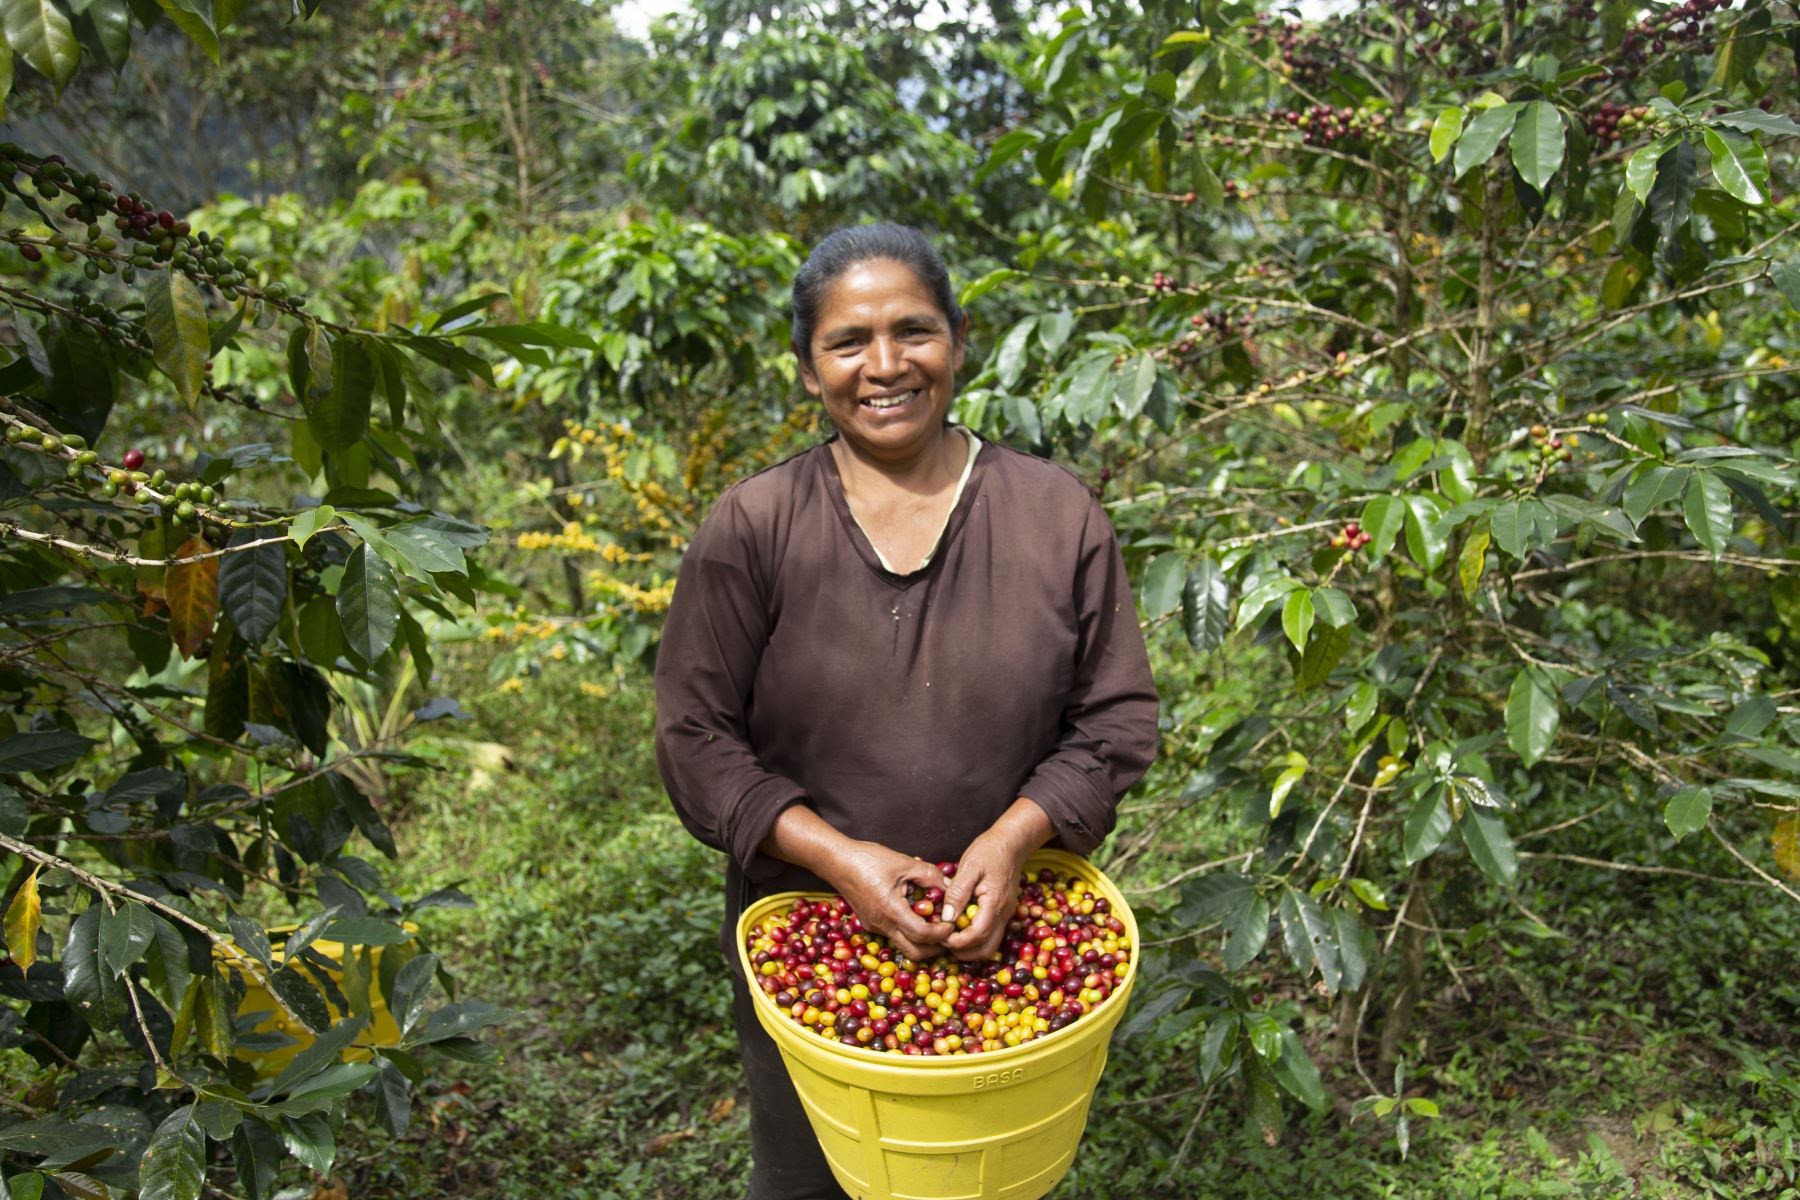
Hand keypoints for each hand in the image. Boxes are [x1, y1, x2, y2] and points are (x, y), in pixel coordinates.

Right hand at [826, 841, 953, 962]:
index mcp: (890, 910)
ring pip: (903, 945)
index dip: (941, 932)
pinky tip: (916, 914)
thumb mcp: (904, 863)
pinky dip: (909, 931)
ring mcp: (874, 927)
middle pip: (914, 952)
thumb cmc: (868, 859)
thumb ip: (930, 875)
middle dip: (935, 948)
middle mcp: (881, 925)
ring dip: (922, 941)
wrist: (836, 861)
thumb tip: (950, 886)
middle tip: (949, 934)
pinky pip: (894, 935)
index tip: (952, 923)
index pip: (922, 934)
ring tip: (936, 925)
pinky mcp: (870, 923)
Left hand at [943, 798, 1054, 961]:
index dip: (957, 942)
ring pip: (990, 944)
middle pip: (986, 948)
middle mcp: (1004, 913)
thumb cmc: (989, 850)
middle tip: (943, 943)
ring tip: (950, 938)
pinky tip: (960, 927)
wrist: (1012, 842)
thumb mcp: (969, 867)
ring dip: (970, 948)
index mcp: (995, 903)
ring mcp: (1005, 914)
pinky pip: (991, 933)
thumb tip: (947, 917)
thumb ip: (958, 893)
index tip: (940, 936)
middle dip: (964, 952)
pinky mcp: (1003, 912)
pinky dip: (975, 938)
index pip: (977, 935)